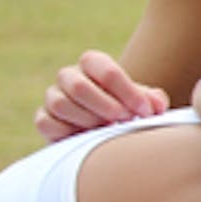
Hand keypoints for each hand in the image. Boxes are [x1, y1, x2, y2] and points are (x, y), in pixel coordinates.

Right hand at [35, 50, 168, 141]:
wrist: (104, 128)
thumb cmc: (126, 108)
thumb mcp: (141, 101)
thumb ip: (151, 100)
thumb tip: (157, 104)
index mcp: (92, 63)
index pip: (105, 70)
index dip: (127, 91)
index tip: (145, 111)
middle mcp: (68, 76)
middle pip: (79, 86)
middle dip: (106, 106)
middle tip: (125, 120)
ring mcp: (52, 96)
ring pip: (60, 104)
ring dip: (88, 121)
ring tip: (108, 130)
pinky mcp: (43, 119)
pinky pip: (46, 123)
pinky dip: (68, 133)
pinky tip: (88, 138)